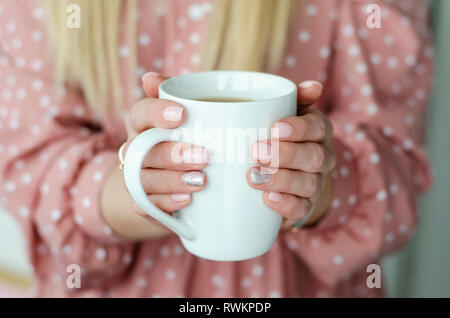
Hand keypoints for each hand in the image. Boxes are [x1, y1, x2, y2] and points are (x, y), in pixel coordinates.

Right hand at [101, 73, 208, 239]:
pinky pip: (145, 205)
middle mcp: (134, 150)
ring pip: (144, 180)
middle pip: (144, 151)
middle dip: (173, 154)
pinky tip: (187, 201)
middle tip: (204, 156)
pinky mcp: (141, 202)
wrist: (166, 179)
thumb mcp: (182, 116)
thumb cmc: (180, 139)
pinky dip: (165, 204)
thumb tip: (150, 78)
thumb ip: (174, 95)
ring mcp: (136, 177)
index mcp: (142, 124)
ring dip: (172, 180)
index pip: (140, 113)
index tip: (182, 114)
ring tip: (201, 181)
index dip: (156, 112)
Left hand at [247, 81, 335, 230]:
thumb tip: (314, 87)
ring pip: (308, 184)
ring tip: (253, 177)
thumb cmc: (278, 136)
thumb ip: (292, 98)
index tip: (274, 128)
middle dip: (285, 155)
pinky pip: (302, 209)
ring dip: (281, 180)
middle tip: (256, 152)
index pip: (318, 127)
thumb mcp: (282, 113)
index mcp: (318, 131)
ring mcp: (315, 183)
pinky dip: (285, 205)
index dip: (299, 128)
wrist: (285, 172)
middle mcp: (322, 157)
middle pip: (314, 157)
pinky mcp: (304, 206)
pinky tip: (267, 199)